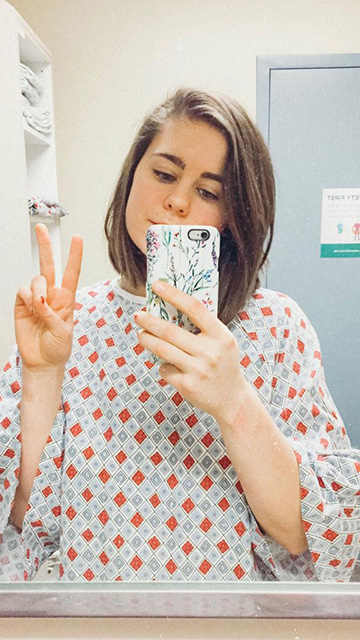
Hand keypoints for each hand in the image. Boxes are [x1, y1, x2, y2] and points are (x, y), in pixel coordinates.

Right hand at [14, 223, 82, 369]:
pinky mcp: (22, 305)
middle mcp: (51, 295)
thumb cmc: (58, 348)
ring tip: (39, 308)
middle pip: (49, 265)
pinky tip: (31, 309)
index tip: (77, 238)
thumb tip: (40, 300)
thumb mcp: (64, 332)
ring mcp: (36, 299)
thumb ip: (53, 314)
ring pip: (35, 279)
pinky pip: (23, 291)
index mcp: (67, 299)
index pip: (71, 272)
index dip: (74, 255)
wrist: (42, 362)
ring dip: (38, 290)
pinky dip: (28, 298)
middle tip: (41, 228)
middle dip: (45, 245)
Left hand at [134, 280, 248, 423]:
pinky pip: (165, 369)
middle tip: (138, 315)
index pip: (194, 309)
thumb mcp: (222, 342)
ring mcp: (198, 370)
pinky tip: (169, 366)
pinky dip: (163, 365)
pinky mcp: (188, 385)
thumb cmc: (223, 364)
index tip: (157, 285)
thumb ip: (204, 328)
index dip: (174, 295)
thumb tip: (170, 309)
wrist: (232, 400)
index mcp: (221, 336)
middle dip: (149, 322)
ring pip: (162, 349)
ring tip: (141, 334)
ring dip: (147, 340)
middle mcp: (210, 352)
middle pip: (170, 331)